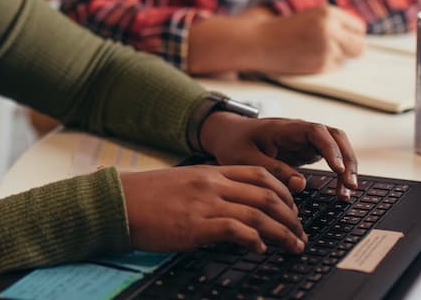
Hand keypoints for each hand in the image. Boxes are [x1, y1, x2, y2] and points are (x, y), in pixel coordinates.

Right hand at [121, 165, 306, 253]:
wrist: (120, 202)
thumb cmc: (148, 197)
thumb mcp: (185, 184)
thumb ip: (210, 190)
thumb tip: (234, 207)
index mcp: (211, 172)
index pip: (260, 175)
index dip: (284, 192)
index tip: (293, 208)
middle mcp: (213, 184)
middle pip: (267, 195)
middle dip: (291, 217)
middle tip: (300, 233)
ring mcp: (205, 203)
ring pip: (258, 214)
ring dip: (282, 232)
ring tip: (293, 246)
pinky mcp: (196, 225)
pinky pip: (236, 230)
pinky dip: (254, 240)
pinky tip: (261, 249)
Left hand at [199, 111, 358, 199]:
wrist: (229, 134)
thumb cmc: (234, 143)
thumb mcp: (245, 158)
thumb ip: (272, 169)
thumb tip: (300, 184)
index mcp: (284, 128)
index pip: (316, 131)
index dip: (330, 149)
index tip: (338, 170)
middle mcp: (300, 130)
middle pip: (335, 136)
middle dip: (347, 159)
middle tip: (350, 186)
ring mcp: (305, 139)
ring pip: (337, 146)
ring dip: (347, 166)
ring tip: (347, 193)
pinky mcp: (307, 150)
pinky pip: (331, 157)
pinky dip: (339, 172)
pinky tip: (340, 191)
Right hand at [253, 5, 365, 73]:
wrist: (261, 42)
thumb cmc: (285, 29)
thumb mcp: (313, 16)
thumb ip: (335, 23)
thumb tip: (358, 38)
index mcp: (329, 13)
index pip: (359, 27)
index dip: (352, 33)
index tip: (345, 36)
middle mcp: (330, 29)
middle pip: (360, 46)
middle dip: (352, 48)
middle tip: (340, 48)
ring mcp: (326, 49)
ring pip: (347, 59)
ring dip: (337, 57)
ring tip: (318, 51)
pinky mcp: (320, 65)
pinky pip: (334, 68)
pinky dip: (326, 65)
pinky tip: (310, 58)